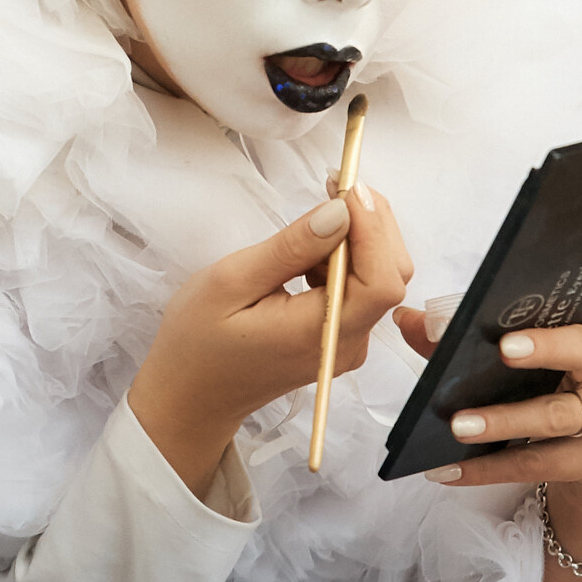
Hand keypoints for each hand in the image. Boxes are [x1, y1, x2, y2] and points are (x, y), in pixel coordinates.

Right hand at [129, 183, 413, 495]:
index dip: (374, 229)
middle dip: (371, 223)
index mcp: (319, 335)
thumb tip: (339, 213)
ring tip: (316, 213)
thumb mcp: (232, 282)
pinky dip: (346, 257)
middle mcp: (345, 345)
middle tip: (333, 185)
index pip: (381, 282)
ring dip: (358, 236)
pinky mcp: (339, 338)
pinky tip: (312, 247)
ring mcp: (346, 344)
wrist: (191, 396)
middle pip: (390, 276)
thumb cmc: (198, 343)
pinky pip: (360, 290)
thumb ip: (291, 248)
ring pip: (380, 278)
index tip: (346, 188)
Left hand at [389, 307, 581, 514]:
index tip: (505, 340)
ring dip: (503, 423)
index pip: (571, 319)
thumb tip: (407, 319)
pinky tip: (450, 472)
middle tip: (494, 361)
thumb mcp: (528, 367)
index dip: (543, 330)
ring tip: (457, 428)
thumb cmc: (560, 397)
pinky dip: (491, 469)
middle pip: (579, 358)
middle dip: (537, 356)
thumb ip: (469, 340)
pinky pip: (541, 463)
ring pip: (555, 418)